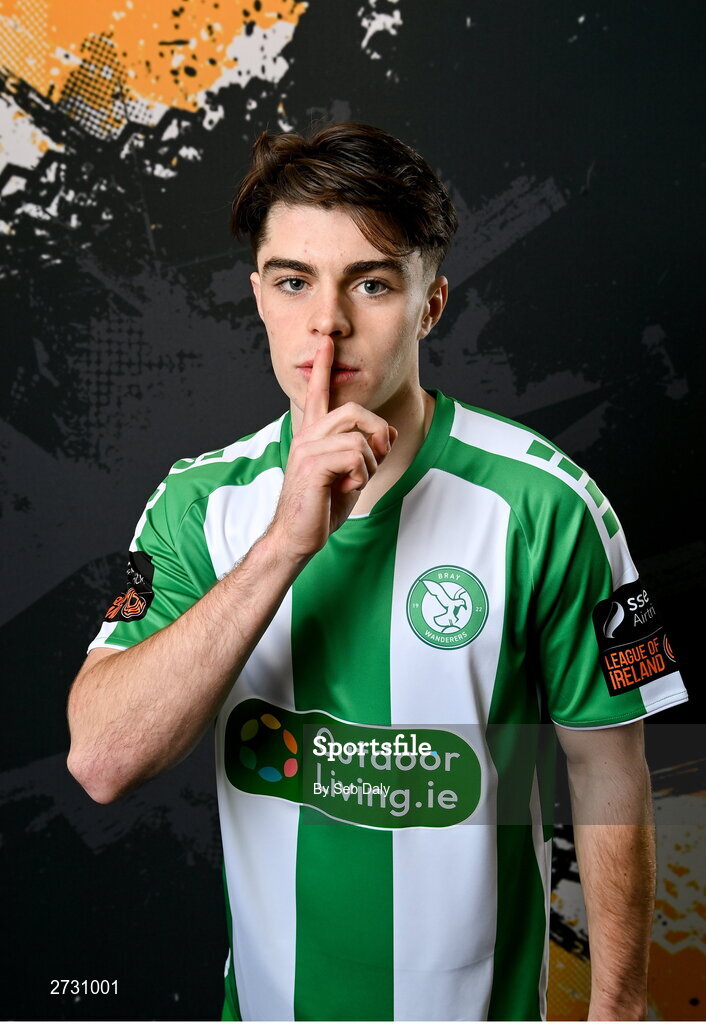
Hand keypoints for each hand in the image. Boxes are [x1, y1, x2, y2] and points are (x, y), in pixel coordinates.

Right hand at [268, 337, 396, 560]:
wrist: (298, 536)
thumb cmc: (321, 508)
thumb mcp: (352, 475)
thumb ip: (367, 451)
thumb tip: (392, 431)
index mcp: (312, 435)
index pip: (318, 394)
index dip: (323, 367)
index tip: (326, 342)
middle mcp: (307, 436)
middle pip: (354, 411)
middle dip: (377, 435)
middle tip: (375, 460)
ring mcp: (308, 448)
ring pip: (360, 439)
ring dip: (369, 466)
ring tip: (353, 483)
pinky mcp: (312, 464)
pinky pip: (356, 457)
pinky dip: (361, 477)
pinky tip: (345, 489)